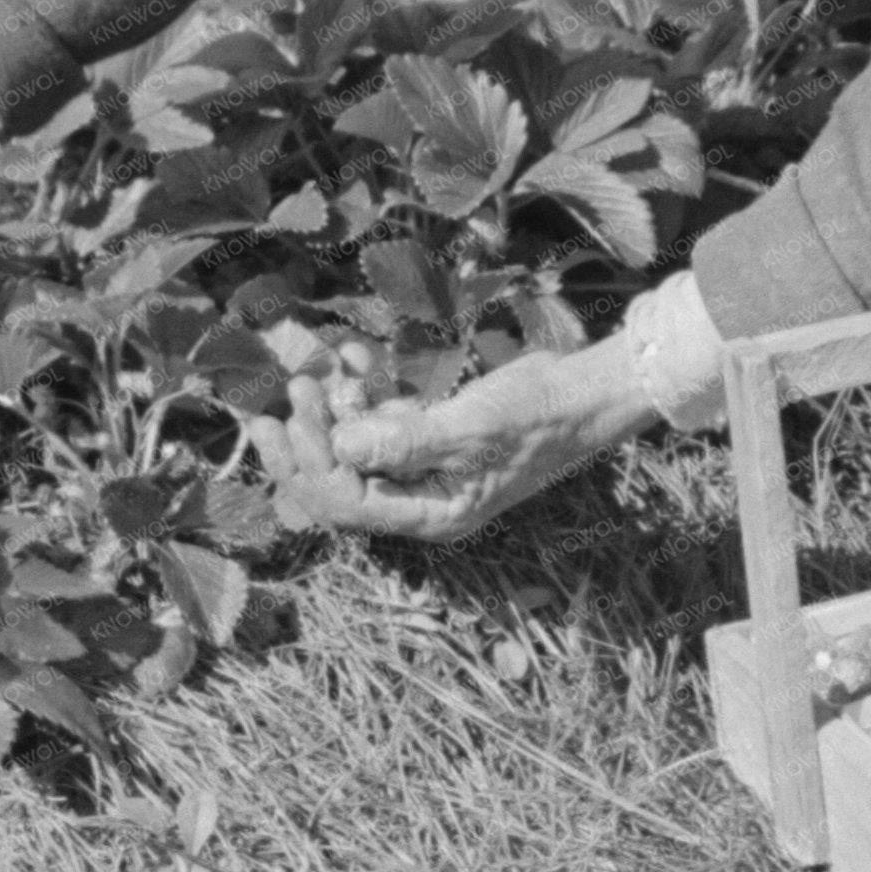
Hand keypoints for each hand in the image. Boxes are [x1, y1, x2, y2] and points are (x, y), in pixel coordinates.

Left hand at [244, 338, 659, 543]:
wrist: (589, 393)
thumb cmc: (538, 415)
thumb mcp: (470, 428)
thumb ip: (402, 441)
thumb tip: (339, 446)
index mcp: (430, 514)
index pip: (345, 503)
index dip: (306, 464)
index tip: (281, 416)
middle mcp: (422, 498)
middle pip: (341, 480)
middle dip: (310, 437)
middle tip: (289, 389)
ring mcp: (428, 467)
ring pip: (358, 447)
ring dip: (336, 408)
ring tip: (322, 365)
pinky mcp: (435, 435)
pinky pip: (384, 421)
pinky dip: (366, 392)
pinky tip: (354, 357)